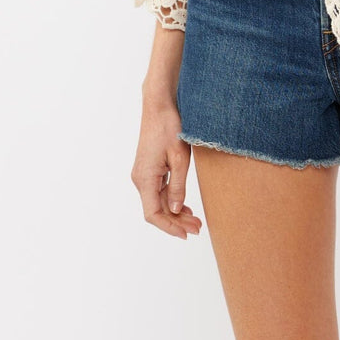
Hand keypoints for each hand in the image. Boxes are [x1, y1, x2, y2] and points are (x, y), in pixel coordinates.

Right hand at [130, 97, 202, 238]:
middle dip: (177, 221)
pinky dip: (172, 199)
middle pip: (157, 210)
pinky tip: (185, 205)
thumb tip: (177, 210)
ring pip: (158, 201)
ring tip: (196, 219)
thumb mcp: (179, 158)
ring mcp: (143, 173)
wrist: (159, 105)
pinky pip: (159, 190)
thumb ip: (178, 185)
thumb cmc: (169, 127)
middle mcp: (140, 179)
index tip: (186, 234)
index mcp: (145, 179)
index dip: (169, 227)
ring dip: (176, 211)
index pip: (153, 214)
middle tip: (198, 228)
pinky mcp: (149, 168)